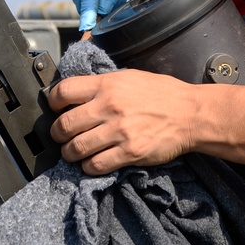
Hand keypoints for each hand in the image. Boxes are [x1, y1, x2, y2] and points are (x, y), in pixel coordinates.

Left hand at [47, 69, 197, 174]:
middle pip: (64, 125)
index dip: (53, 103)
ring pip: (75, 148)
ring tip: (73, 153)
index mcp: (108, 85)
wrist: (191, 114)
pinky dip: (88, 167)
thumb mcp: (130, 77)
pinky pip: (95, 165)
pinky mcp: (129, 153)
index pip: (63, 92)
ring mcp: (118, 131)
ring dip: (70, 154)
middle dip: (57, 134)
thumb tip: (78, 94)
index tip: (56, 109)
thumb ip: (103, 85)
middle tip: (61, 136)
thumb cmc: (163, 94)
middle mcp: (109, 106)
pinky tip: (92, 163)